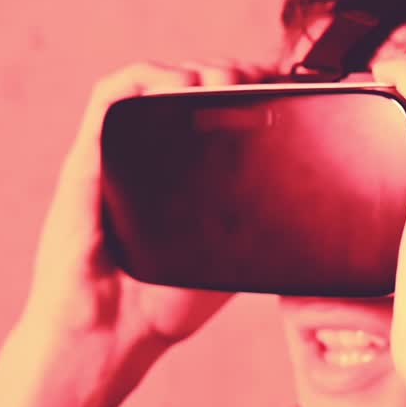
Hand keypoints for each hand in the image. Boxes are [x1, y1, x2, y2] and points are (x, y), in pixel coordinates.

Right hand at [0, 62, 263, 406]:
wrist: (110, 338)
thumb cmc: (163, 306)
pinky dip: (146, 77)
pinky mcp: (88, 160)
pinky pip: (109, 98)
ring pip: (151, 80)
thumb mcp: (233, 261)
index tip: (287, 85)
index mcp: (184, 175)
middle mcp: (149, 156)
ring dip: (195, 67)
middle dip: (231, 70)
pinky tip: (182, 85)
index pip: (215, 108)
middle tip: (265, 79)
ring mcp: (118, 154)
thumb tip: (317, 221)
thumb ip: (261, 234)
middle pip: (187, 84)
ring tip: (230, 79)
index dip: (252, 87)